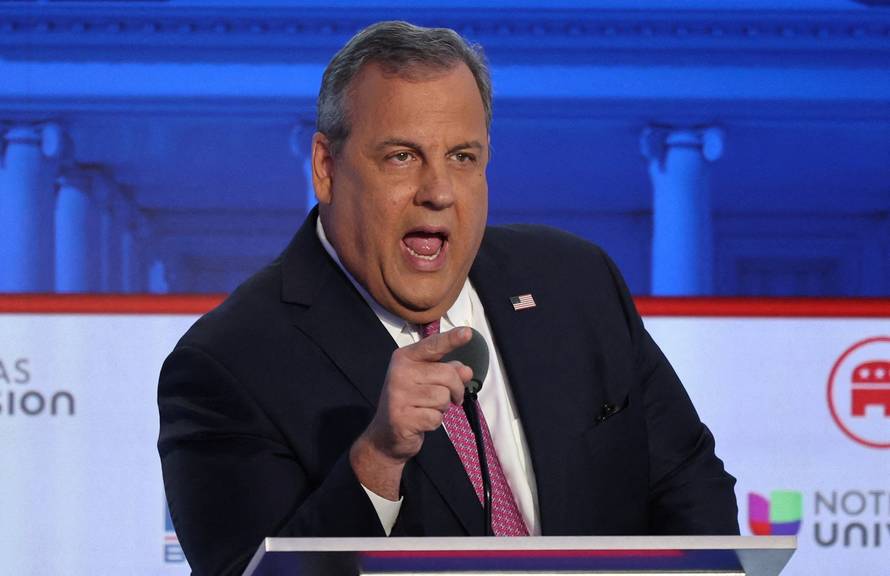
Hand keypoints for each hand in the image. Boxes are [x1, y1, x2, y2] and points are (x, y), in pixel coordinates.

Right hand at [350, 327, 473, 499]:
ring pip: (443, 397)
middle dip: (455, 390)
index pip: (433, 346)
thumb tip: (466, 371)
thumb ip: (447, 371)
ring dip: (442, 408)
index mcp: (405, 357)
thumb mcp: (428, 381)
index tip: (468, 332)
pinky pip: (436, 418)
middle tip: (450, 399)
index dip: (452, 339)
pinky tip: (421, 421)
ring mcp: (398, 395)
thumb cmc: (411, 402)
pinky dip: (434, 422)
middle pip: (447, 375)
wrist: (386, 435)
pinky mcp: (401, 418)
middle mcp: (399, 372)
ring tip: (427, 409)